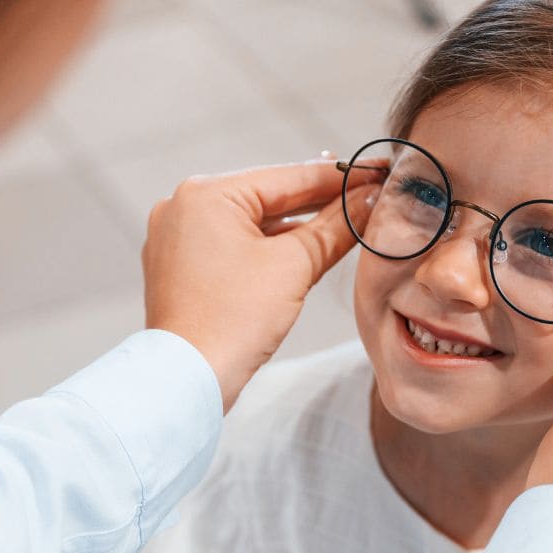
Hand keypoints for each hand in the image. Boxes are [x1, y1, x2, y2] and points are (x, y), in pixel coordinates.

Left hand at [142, 159, 375, 410]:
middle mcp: (183, 206)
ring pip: (251, 223)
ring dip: (295, 227)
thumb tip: (367, 201)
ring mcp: (176, 237)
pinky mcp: (179, 266)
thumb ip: (335, 227)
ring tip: (343, 222)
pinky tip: (301, 251)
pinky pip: (233, 244)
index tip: (375, 172)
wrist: (188, 379)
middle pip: (268, 198)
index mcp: (206, 194)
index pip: (288, 177)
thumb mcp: (295, 266)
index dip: (339, 177)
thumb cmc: (233, 322)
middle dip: (318, 202)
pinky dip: (267, 248)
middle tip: (367, 195)